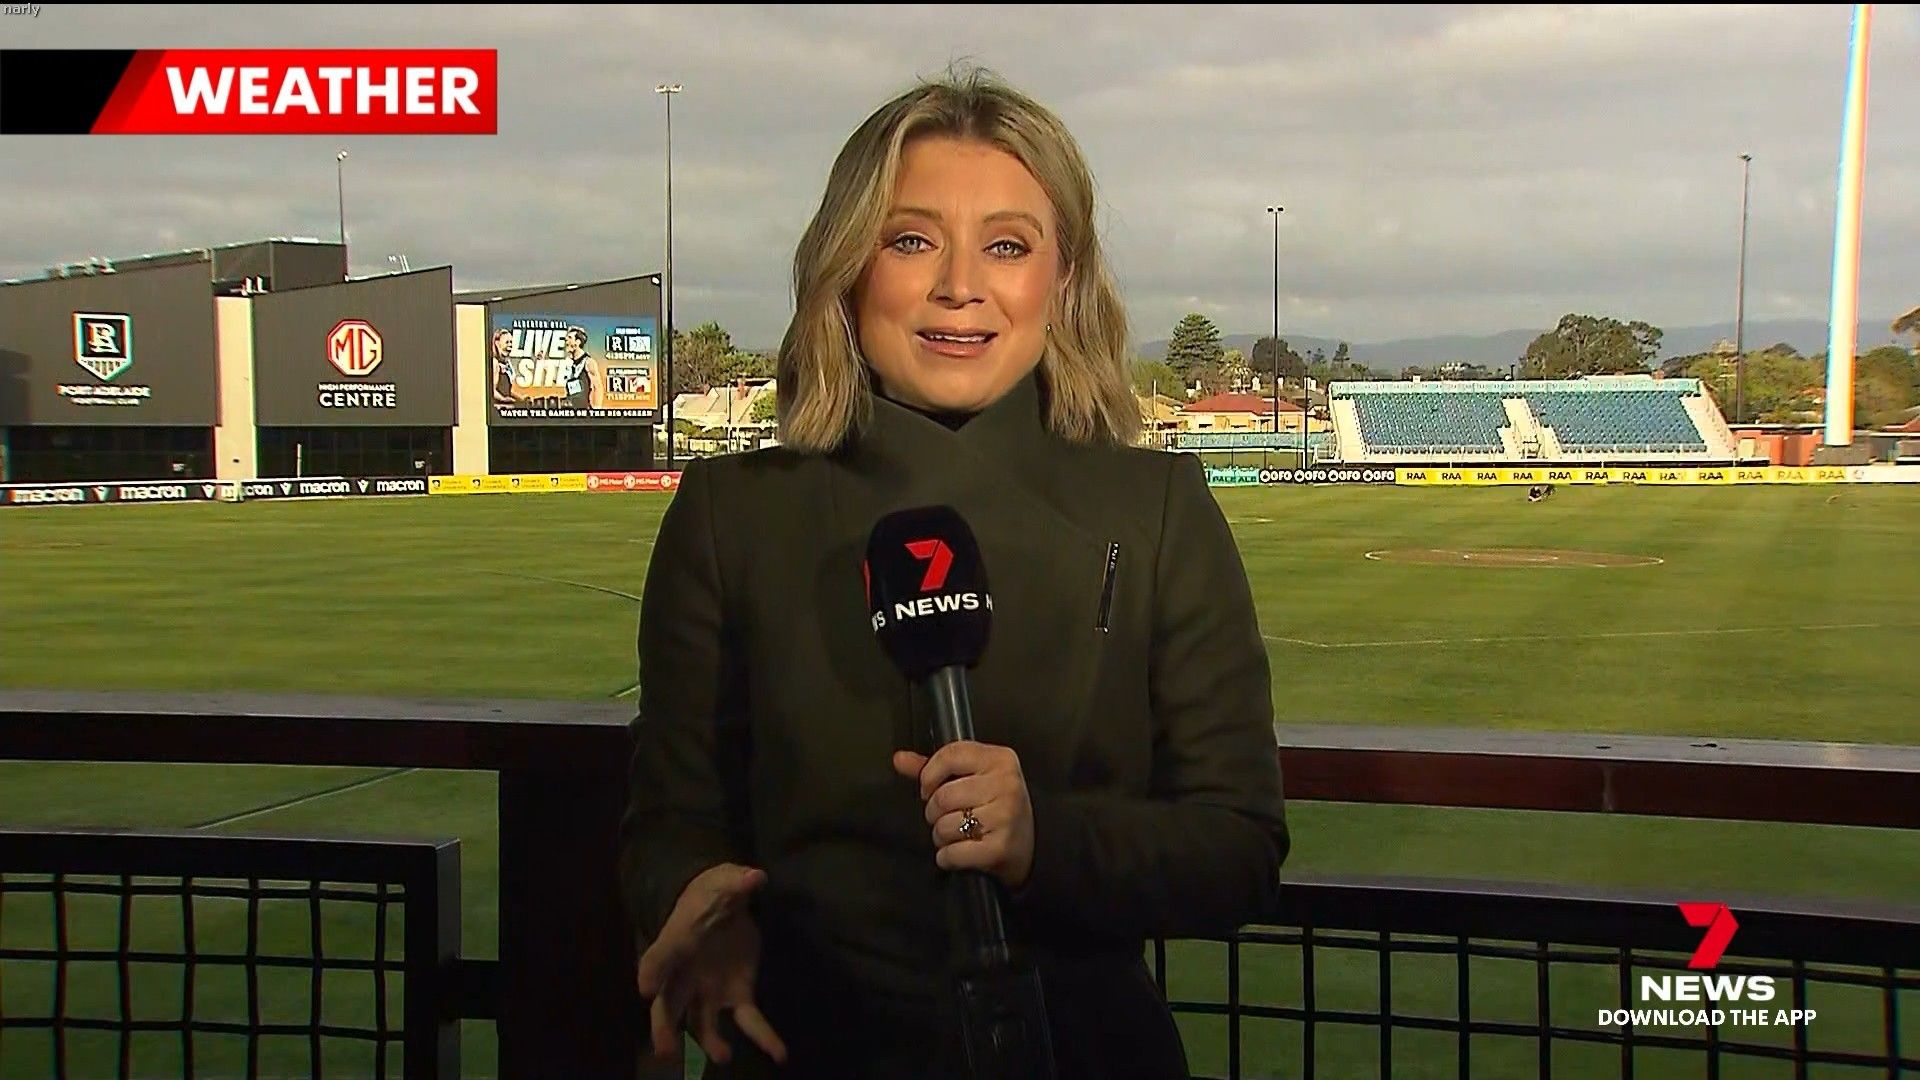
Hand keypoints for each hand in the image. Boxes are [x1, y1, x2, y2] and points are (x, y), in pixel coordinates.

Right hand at [635, 863, 787, 1067]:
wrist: (723, 901)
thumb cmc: (712, 896)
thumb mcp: (722, 885)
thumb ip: (738, 885)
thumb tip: (758, 876)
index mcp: (674, 946)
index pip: (659, 959)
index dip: (652, 973)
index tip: (647, 989)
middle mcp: (685, 977)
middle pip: (668, 1006)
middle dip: (664, 1028)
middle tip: (664, 1049)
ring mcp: (709, 991)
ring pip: (701, 1023)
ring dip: (709, 1040)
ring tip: (722, 1055)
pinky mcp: (737, 994)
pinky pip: (748, 1020)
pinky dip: (763, 1037)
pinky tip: (779, 1053)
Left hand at [892, 742, 1034, 890]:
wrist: (1031, 848)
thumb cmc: (998, 809)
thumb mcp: (974, 779)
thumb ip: (936, 768)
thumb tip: (899, 759)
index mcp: (1001, 760)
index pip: (950, 755)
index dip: (929, 775)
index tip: (929, 789)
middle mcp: (1007, 785)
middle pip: (942, 796)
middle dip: (935, 812)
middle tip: (947, 817)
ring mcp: (1005, 817)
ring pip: (944, 826)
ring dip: (941, 836)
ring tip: (957, 835)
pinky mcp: (999, 848)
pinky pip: (952, 853)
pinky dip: (948, 857)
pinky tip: (960, 853)